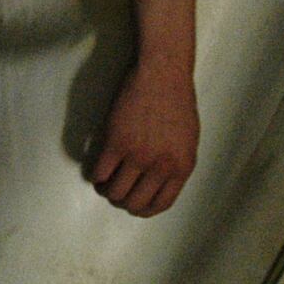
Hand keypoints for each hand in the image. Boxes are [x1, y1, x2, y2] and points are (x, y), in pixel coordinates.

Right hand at [91, 59, 198, 216]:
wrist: (162, 73)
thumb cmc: (176, 102)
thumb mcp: (187, 141)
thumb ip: (175, 165)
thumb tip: (157, 184)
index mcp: (181, 167)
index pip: (161, 204)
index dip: (144, 209)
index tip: (134, 205)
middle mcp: (160, 166)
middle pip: (134, 203)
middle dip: (123, 201)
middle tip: (116, 191)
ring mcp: (137, 155)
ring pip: (114, 192)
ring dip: (106, 190)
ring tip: (105, 181)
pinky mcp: (116, 142)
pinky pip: (100, 172)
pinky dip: (96, 176)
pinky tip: (98, 169)